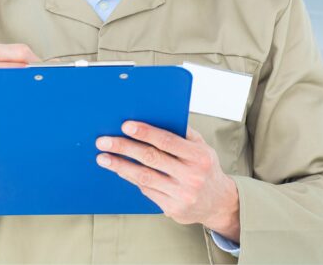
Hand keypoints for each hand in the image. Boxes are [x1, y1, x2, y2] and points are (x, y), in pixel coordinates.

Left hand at [96, 121, 240, 241]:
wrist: (219, 203)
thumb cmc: (204, 168)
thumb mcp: (201, 146)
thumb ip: (181, 131)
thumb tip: (152, 114)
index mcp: (199, 157)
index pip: (167, 141)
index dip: (145, 132)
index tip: (125, 126)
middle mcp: (192, 176)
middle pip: (151, 158)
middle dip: (124, 148)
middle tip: (103, 141)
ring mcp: (182, 194)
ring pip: (144, 177)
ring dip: (120, 165)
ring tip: (103, 157)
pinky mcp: (173, 209)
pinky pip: (146, 190)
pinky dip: (130, 178)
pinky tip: (118, 169)